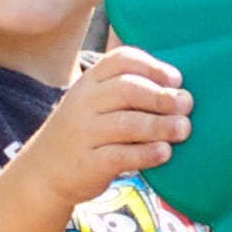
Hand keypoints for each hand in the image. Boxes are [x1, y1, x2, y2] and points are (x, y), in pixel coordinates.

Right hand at [24, 44, 192, 209]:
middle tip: (186, 104)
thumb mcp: (96, 101)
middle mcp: (84, 102)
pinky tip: (165, 152)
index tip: (176, 79)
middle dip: (161, 96)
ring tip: (183, 129)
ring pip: (126, 124)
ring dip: (160, 125)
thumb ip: (128, 87)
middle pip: (126, 90)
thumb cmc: (86, 131)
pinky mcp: (87, 163)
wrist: (45, 171)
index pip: (120, 61)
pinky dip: (146, 154)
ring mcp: (83, 133)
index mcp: (90, 81)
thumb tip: (178, 82)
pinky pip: (120, 156)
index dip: (152, 67)